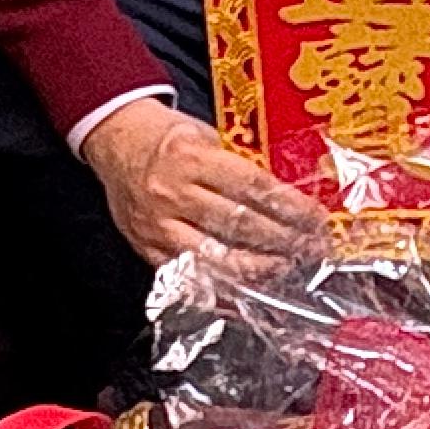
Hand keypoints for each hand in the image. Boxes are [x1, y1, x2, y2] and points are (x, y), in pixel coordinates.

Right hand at [82, 98, 323, 265]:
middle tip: (312, 249)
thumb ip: (237, 165)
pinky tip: (245, 292)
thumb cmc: (166, 138)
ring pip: (215, 256)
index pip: (251, 186)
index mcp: (191, 157)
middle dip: (283, 240)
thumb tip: (286, 195)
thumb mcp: (204, 136)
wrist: (114, 141)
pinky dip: (220, 287)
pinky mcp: (147, 247)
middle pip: (239, 224)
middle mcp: (173, 192)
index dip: (289, 206)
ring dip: (257, 267)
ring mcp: (158, 224)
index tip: (315, 219)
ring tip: (285, 268)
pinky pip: (188, 276)